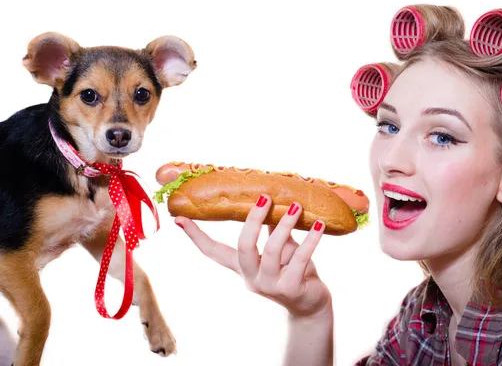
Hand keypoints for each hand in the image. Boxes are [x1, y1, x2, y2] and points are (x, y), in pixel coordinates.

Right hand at [175, 194, 331, 318]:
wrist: (311, 306)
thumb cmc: (293, 272)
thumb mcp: (279, 250)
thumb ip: (272, 230)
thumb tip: (268, 200)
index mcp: (243, 267)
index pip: (213, 252)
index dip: (196, 236)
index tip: (178, 219)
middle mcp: (251, 277)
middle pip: (243, 247)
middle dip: (253, 221)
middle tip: (264, 198)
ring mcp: (270, 285)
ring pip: (273, 250)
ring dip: (285, 225)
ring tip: (296, 205)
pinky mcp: (291, 289)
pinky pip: (300, 258)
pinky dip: (311, 239)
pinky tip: (319, 225)